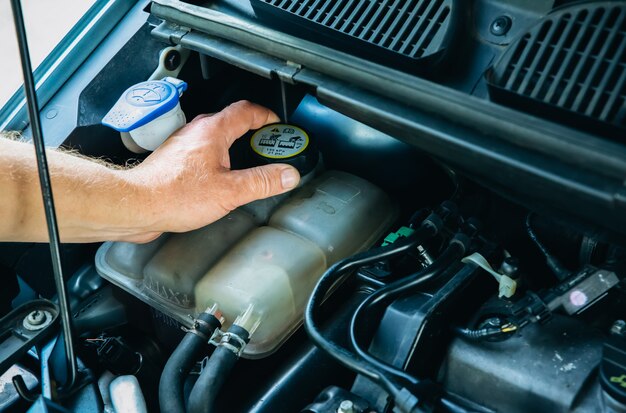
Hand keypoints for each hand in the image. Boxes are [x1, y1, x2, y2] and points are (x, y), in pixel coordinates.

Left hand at [125, 100, 299, 239]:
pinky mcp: (175, 161)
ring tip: (249, 162)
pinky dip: (220, 157)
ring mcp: (184, 145)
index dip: (267, 116)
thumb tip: (288, 175)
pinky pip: (204, 151)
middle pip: (232, 121)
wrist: (136, 205)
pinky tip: (222, 177)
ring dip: (236, 145)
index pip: (247, 110)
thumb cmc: (173, 195)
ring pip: (217, 136)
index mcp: (213, 131)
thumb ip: (262, 182)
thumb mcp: (229, 192)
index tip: (278, 127)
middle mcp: (196, 132)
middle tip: (268, 146)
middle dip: (254, 132)